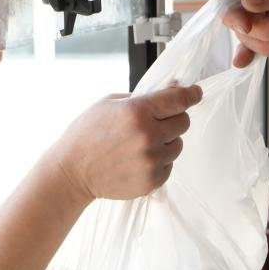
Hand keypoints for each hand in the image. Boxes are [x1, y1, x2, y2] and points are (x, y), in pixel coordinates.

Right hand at [50, 85, 202, 200]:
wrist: (72, 172)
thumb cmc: (88, 133)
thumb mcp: (110, 103)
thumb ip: (143, 97)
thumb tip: (174, 89)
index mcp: (137, 112)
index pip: (179, 100)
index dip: (191, 94)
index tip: (196, 93)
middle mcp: (148, 136)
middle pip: (183, 122)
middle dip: (174, 118)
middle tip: (157, 121)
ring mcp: (152, 160)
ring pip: (178, 145)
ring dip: (167, 141)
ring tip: (142, 143)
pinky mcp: (153, 180)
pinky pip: (169, 165)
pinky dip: (160, 161)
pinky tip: (139, 159)